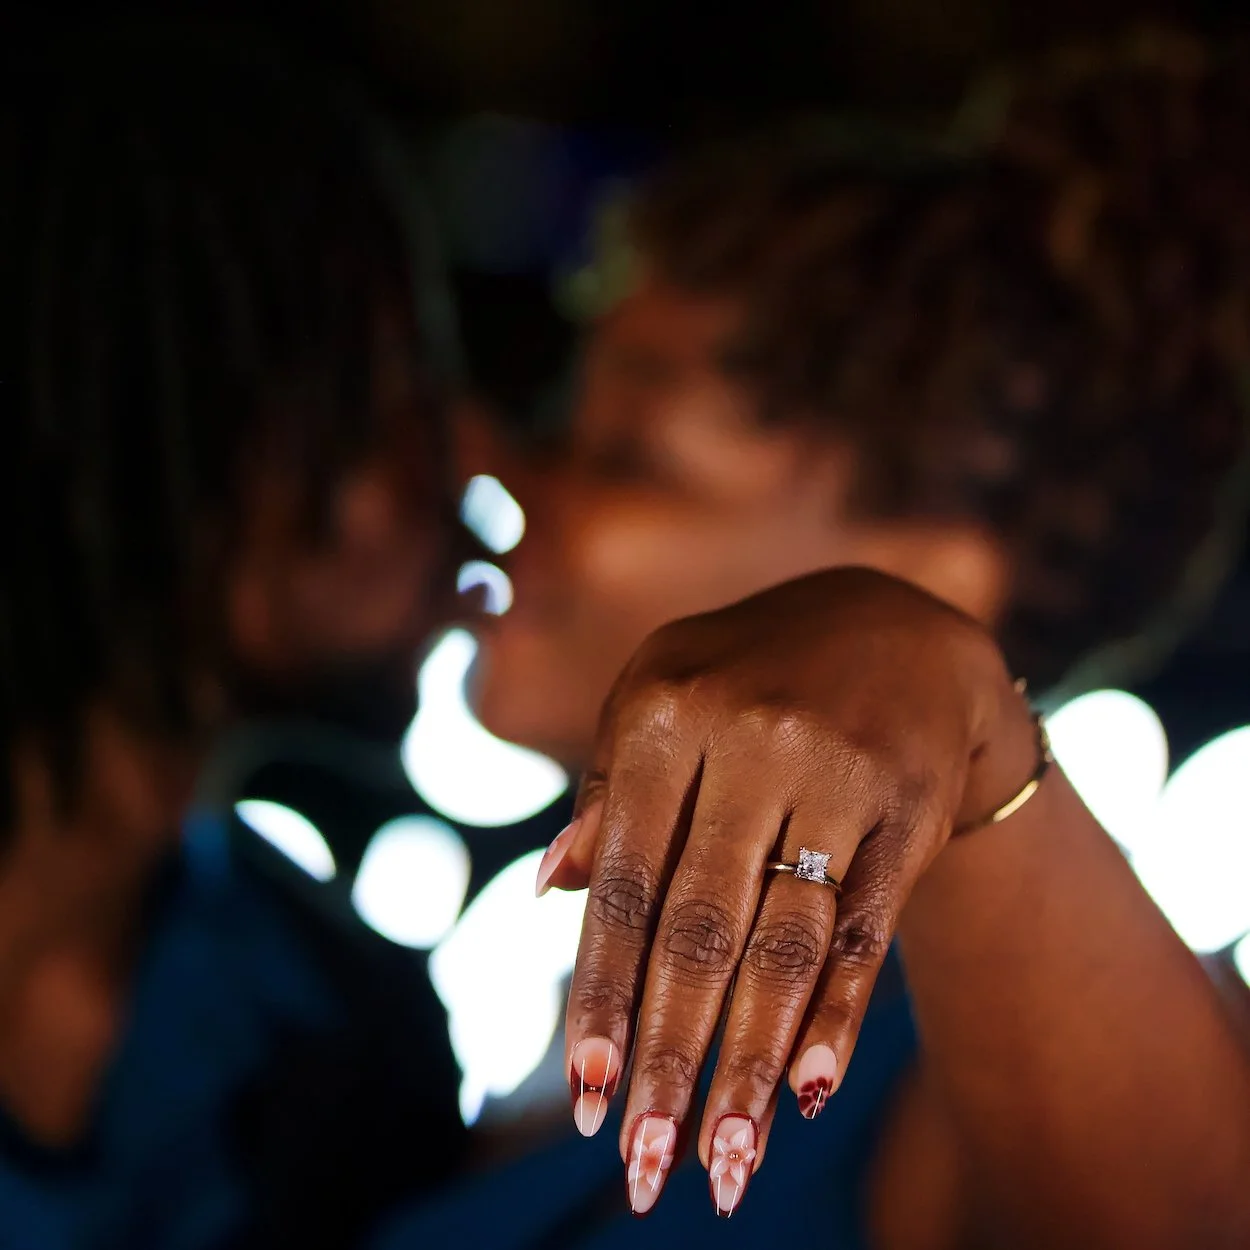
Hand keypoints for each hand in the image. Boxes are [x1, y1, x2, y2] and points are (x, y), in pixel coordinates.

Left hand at [536, 567, 1037, 1216]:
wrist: (897, 630)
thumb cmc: (748, 677)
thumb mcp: (663, 704)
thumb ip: (609, 795)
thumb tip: (548, 895)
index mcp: (666, 713)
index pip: (625, 881)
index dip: (600, 992)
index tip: (582, 1094)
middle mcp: (751, 738)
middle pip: (702, 929)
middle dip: (671, 1057)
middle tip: (647, 1167)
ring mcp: (840, 771)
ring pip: (786, 944)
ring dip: (752, 1065)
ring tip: (727, 1166)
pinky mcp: (910, 807)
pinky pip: (866, 926)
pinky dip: (838, 1015)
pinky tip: (805, 1092)